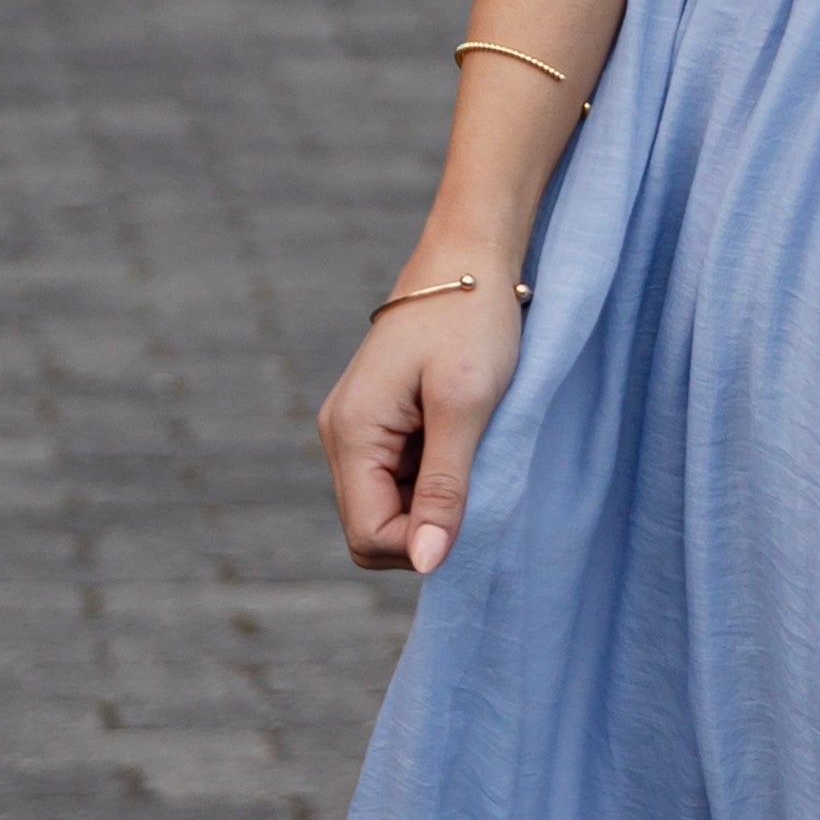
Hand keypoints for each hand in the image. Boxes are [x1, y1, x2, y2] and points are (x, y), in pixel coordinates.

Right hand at [318, 263, 528, 575]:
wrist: (471, 257)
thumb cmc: (471, 320)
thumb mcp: (464, 405)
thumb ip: (443, 488)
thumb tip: (426, 562)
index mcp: (351, 432)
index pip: (368, 535)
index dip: (419, 546)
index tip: (471, 512)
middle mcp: (343, 436)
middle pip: (372, 530)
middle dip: (424, 529)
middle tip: (477, 487)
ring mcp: (361, 431)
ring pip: (390, 509)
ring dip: (434, 505)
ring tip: (475, 456)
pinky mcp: (384, 425)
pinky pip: (402, 482)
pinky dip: (436, 482)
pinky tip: (466, 447)